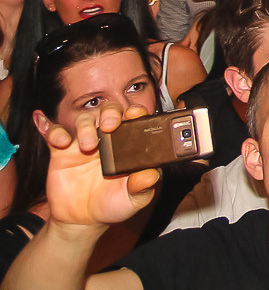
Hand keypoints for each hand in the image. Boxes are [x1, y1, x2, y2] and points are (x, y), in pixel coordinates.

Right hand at [41, 109, 161, 231]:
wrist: (83, 220)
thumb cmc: (113, 204)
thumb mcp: (134, 199)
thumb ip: (143, 186)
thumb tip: (151, 174)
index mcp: (128, 145)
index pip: (134, 120)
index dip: (136, 112)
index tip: (135, 113)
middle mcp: (107, 140)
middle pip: (109, 112)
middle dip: (110, 114)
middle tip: (109, 126)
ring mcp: (83, 144)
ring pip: (83, 120)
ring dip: (85, 127)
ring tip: (87, 146)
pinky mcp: (61, 153)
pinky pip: (53, 134)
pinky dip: (51, 129)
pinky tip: (55, 134)